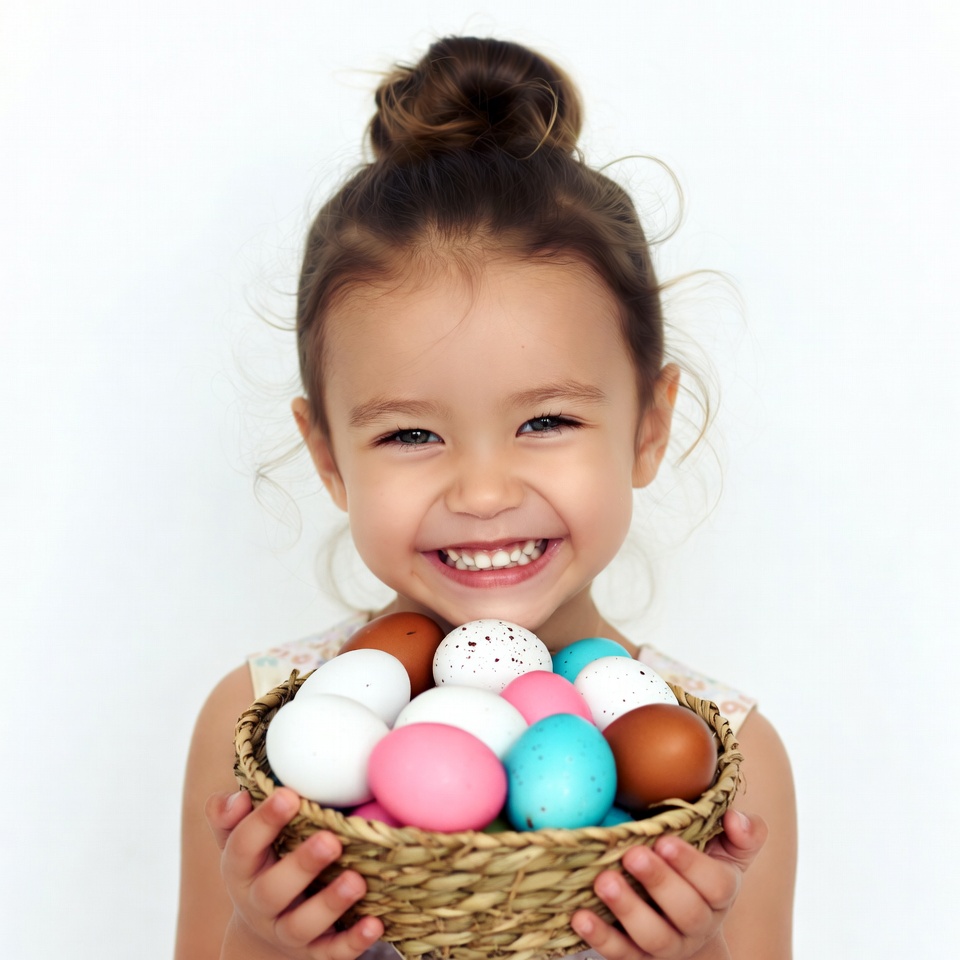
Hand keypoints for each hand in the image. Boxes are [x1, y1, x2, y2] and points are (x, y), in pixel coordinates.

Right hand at [206, 788, 383, 958]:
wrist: (260, 937)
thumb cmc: (260, 865)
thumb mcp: (238, 839)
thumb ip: (229, 814)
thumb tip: (237, 797)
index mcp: (241, 869)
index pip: (243, 846)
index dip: (263, 821)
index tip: (289, 795)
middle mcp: (259, 903)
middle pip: (272, 891)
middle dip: (302, 865)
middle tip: (330, 841)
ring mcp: (286, 932)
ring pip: (301, 926)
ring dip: (330, 904)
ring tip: (357, 881)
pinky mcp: (314, 953)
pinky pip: (331, 953)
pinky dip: (353, 941)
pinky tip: (375, 924)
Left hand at [571, 810, 766, 958]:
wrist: (692, 936)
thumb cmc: (702, 878)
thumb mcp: (729, 855)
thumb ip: (743, 834)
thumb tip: (736, 818)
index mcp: (720, 895)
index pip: (716, 885)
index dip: (692, 864)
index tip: (665, 840)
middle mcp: (697, 925)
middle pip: (686, 911)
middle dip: (658, 882)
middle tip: (633, 855)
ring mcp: (668, 947)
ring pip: (653, 936)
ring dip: (627, 909)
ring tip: (603, 881)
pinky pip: (621, 955)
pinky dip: (600, 937)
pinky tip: (580, 916)